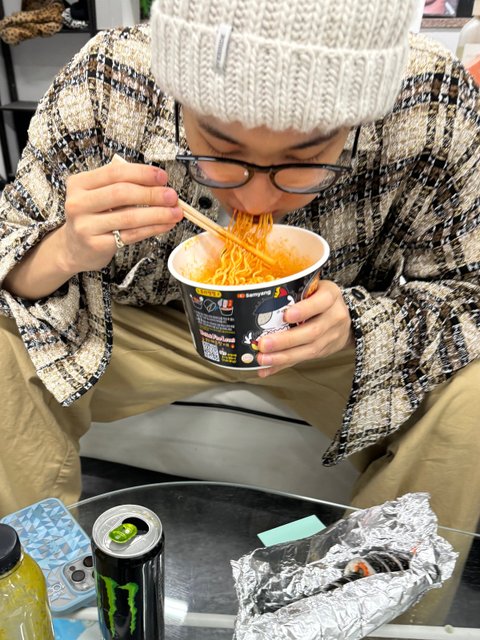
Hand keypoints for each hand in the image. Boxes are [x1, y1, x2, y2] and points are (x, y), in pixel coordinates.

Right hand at [59, 161, 182, 273]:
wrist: (74, 248)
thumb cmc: (93, 217)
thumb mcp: (99, 195)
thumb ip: (123, 186)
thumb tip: (160, 185)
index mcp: (80, 183)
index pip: (115, 172)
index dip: (142, 173)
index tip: (163, 177)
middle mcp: (78, 203)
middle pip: (122, 193)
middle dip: (152, 194)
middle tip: (173, 196)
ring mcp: (86, 225)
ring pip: (129, 217)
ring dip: (158, 214)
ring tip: (176, 212)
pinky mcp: (97, 245)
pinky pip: (131, 235)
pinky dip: (152, 228)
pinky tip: (166, 225)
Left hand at [256, 280, 353, 376]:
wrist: (344, 317)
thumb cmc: (320, 298)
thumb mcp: (314, 288)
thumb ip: (295, 294)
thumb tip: (262, 300)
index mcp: (330, 296)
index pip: (321, 302)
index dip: (304, 310)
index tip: (286, 315)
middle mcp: (334, 317)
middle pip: (312, 331)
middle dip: (286, 340)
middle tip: (264, 344)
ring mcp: (332, 336)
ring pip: (309, 350)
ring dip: (283, 357)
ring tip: (263, 359)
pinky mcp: (325, 351)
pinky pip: (302, 359)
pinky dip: (282, 365)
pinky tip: (267, 369)